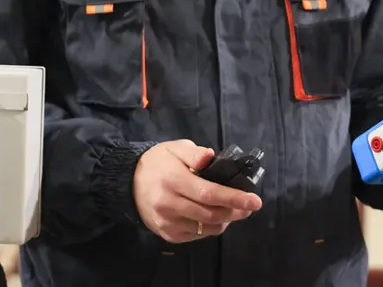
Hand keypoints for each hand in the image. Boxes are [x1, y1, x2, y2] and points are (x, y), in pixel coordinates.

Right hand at [132, 140, 262, 243]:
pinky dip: (209, 227)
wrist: (127, 182)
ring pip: (206, 228)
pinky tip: (213, 217)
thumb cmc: (157, 162)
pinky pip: (196, 235)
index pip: (209, 193)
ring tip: (233, 211)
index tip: (255, 200)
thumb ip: (194, 153)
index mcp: (173, 180)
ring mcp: (167, 222)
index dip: (234, 198)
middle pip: (210, 214)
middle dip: (235, 211)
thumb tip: (211, 156)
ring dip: (224, 221)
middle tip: (249, 206)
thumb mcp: (174, 148)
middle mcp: (169, 204)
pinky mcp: (167, 234)